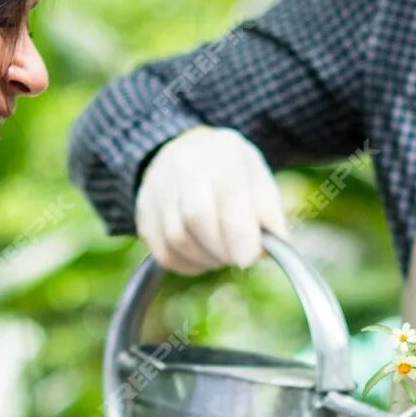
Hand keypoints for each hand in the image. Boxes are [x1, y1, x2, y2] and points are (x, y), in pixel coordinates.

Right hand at [134, 127, 287, 273]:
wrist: (185, 152)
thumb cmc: (231, 172)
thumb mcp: (258, 180)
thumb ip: (269, 214)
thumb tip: (270, 251)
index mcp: (221, 157)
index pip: (225, 202)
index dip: (239, 237)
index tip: (249, 260)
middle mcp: (182, 168)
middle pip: (195, 220)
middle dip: (222, 249)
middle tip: (238, 256)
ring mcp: (157, 190)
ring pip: (177, 241)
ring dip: (206, 259)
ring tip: (222, 252)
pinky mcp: (144, 215)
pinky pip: (164, 254)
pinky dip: (189, 264)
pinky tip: (204, 256)